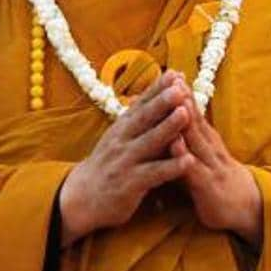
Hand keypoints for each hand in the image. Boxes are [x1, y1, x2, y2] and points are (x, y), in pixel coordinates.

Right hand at [58, 71, 194, 246]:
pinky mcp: (129, 184)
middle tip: (179, 86)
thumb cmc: (109, 164)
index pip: (141, 103)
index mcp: (122, 127)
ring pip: (149, 142)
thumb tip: (162, 92)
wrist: (81, 198)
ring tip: (186, 113)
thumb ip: (141, 118)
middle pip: (143, 118)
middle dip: (162, 101)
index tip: (175, 73)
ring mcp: (125, 162)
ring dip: (168, 127)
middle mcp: (122, 140)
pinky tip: (188, 161)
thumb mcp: (120, 137)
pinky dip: (171, 167)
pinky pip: (153, 174)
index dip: (157, 88)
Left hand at [168, 82, 262, 246]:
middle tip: (171, 76)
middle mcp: (209, 147)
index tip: (168, 72)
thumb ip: (189, 139)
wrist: (248, 208)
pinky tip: (175, 143)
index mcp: (207, 140)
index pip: (192, 113)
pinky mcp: (207, 185)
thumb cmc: (218, 181)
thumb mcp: (204, 156)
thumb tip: (169, 118)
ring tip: (175, 99)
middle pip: (194, 119)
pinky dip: (184, 155)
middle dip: (182, 97)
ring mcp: (210, 165)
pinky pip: (193, 168)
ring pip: (195, 138)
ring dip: (185, 118)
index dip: (180, 93)